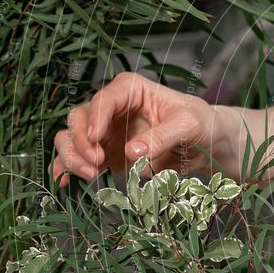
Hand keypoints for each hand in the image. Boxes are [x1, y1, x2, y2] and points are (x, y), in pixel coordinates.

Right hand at [52, 72, 216, 186]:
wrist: (207, 144)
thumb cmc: (200, 123)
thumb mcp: (187, 125)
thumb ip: (161, 136)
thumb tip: (132, 151)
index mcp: (131, 90)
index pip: (104, 99)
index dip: (95, 118)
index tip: (96, 139)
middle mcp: (113, 109)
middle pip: (79, 118)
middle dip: (80, 140)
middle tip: (97, 161)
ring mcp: (107, 133)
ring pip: (72, 138)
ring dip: (73, 156)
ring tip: (91, 174)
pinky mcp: (108, 155)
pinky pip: (80, 159)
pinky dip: (68, 168)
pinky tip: (66, 182)